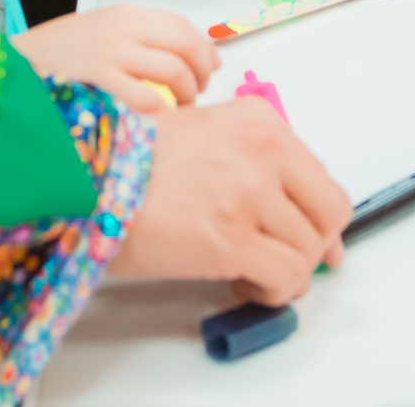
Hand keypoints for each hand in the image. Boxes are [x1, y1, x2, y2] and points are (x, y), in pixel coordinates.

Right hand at [13, 3, 217, 111]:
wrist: (11, 69)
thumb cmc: (53, 57)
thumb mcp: (97, 33)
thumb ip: (135, 40)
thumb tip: (181, 56)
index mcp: (123, 15)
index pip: (179, 25)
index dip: (203, 47)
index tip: (212, 65)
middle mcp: (121, 29)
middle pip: (184, 46)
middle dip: (201, 71)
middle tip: (199, 91)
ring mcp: (110, 54)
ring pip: (172, 70)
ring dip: (187, 93)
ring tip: (182, 107)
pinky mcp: (98, 82)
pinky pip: (146, 98)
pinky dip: (161, 111)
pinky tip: (158, 118)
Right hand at [110, 98, 351, 304]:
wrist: (87, 181)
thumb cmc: (130, 162)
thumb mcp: (203, 134)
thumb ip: (252, 162)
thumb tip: (292, 211)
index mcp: (259, 121)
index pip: (320, 177)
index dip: (317, 216)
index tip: (312, 237)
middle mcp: (264, 151)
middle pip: (328, 213)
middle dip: (311, 245)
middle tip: (288, 262)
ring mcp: (250, 195)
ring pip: (308, 251)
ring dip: (285, 272)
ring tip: (251, 273)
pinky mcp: (232, 240)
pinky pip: (286, 277)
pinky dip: (273, 292)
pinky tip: (244, 286)